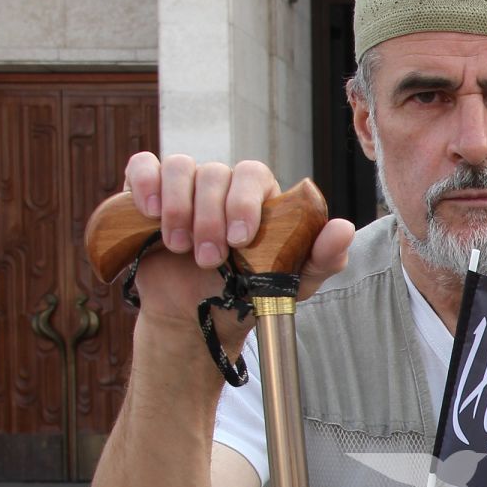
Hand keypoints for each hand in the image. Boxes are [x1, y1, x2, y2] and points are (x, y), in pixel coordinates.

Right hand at [122, 152, 356, 351]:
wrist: (198, 319)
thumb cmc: (249, 296)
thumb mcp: (292, 284)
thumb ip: (322, 258)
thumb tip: (343, 228)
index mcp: (259, 197)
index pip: (252, 174)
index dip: (244, 202)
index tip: (241, 240)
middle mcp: (223, 185)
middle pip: (215, 173)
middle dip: (210, 218)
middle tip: (209, 259)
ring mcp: (186, 187)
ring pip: (180, 168)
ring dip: (179, 208)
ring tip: (180, 248)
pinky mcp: (149, 195)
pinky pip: (144, 166)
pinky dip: (145, 182)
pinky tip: (150, 212)